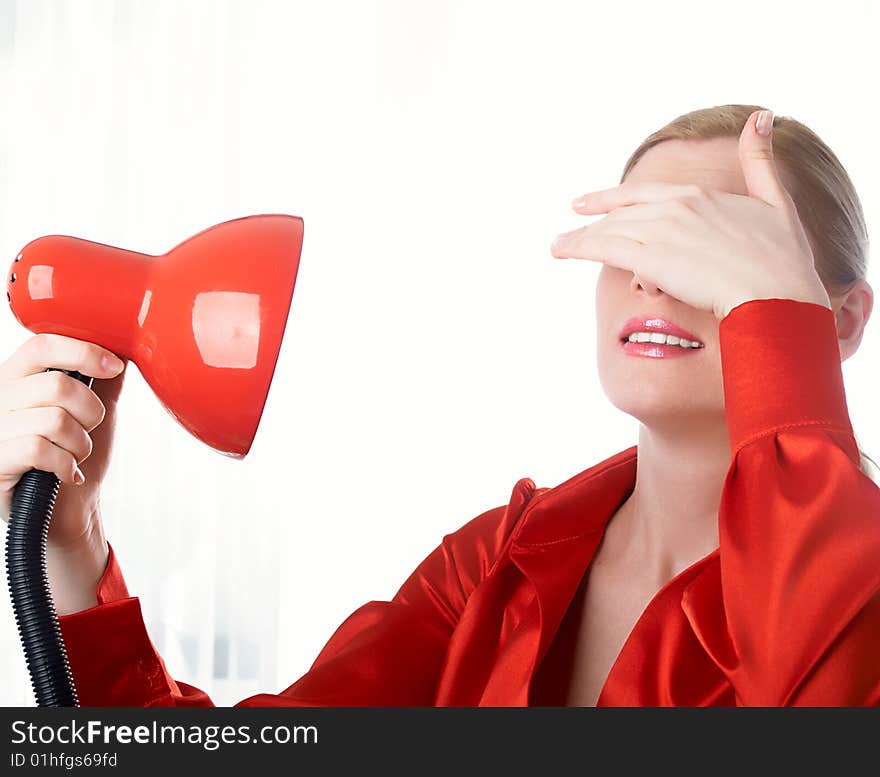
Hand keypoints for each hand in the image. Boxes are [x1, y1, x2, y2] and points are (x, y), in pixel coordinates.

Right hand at [0, 333, 126, 548]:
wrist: (67, 510)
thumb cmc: (76, 455)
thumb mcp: (93, 412)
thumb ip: (102, 380)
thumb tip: (122, 348)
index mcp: (17, 379)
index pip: (42, 346)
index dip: (83, 352)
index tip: (114, 367)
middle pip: (56, 385)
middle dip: (91, 411)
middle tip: (90, 430)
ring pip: (54, 420)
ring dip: (80, 443)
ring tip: (76, 455)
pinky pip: (40, 450)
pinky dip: (65, 464)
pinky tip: (66, 473)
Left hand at [550, 109, 831, 319]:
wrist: (777, 293)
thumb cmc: (783, 258)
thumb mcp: (775, 199)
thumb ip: (759, 159)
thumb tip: (760, 116)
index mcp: (698, 196)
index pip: (642, 194)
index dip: (613, 199)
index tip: (589, 202)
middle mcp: (674, 208)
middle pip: (621, 214)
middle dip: (592, 221)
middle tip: (569, 227)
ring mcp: (661, 231)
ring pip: (609, 231)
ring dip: (579, 239)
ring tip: (558, 246)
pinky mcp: (650, 258)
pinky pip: (605, 249)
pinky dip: (578, 247)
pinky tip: (561, 251)